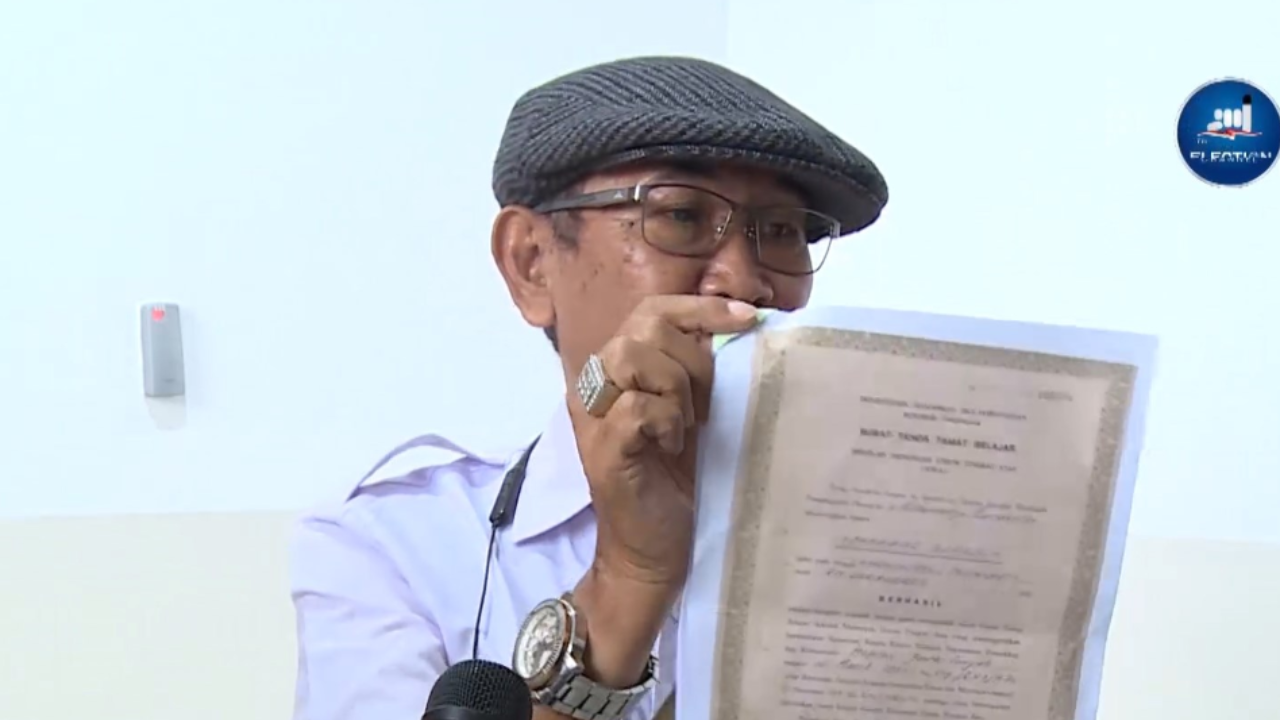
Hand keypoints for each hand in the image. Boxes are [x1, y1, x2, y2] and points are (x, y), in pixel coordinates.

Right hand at [572, 295, 759, 586]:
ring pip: (635, 356)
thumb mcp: (692, 415)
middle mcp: (598, 386)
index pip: (650, 310)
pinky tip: (672, 449)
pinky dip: (667, 423)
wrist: (653, 554)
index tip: (745, 318)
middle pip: (644, 326)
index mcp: (619, 372)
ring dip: (677, 388)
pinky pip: (637, 406)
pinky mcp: (602, 450)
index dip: (698, 306)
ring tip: (683, 427)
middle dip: (691, 359)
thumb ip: (697, 371)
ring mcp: (594, 417)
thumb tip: (738, 324)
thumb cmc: (677, 485)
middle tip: (703, 407)